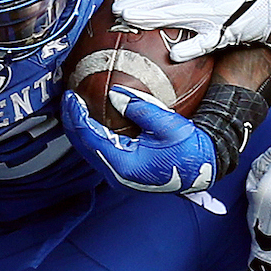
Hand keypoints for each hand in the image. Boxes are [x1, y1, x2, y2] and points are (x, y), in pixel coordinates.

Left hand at [61, 86, 216, 193]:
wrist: (203, 168)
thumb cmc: (189, 149)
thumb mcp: (166, 124)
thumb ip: (139, 107)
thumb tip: (114, 93)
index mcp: (124, 165)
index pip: (90, 137)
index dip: (77, 116)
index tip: (71, 96)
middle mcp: (117, 175)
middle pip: (83, 146)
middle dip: (72, 122)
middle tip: (67, 98)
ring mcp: (119, 177)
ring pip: (90, 151)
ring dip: (80, 130)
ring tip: (75, 108)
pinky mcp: (124, 174)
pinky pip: (100, 153)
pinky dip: (92, 136)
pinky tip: (91, 121)